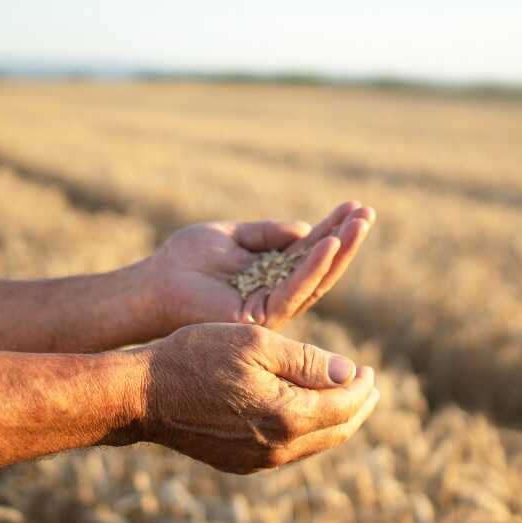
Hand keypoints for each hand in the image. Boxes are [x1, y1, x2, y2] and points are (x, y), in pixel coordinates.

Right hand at [137, 323, 378, 473]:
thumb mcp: (257, 343)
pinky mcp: (241, 463)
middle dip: (358, 407)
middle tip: (368, 385)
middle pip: (337, 431)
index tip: (369, 369)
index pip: (345, 405)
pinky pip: (289, 451)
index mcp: (287, 416)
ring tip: (344, 397)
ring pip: (315, 444)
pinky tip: (305, 412)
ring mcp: (258, 461)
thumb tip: (350, 374)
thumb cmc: (197, 357)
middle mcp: (278, 448)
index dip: (363, 386)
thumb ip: (308, 360)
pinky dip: (308, 430)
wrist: (143, 395)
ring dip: (335, 420)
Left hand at [148, 201, 375, 331]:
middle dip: (346, 240)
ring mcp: (271, 308)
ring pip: (315, 280)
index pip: (310, 250)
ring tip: (359, 224)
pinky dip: (312, 267)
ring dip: (339, 251)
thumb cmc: (185, 260)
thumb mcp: (232, 235)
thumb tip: (306, 228)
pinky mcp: (260, 317)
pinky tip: (328, 244)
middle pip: (321, 267)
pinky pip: (293, 290)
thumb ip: (267, 232)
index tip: (355, 206)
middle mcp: (277, 293)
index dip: (333, 228)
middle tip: (368, 213)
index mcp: (272, 273)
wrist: (153, 284)